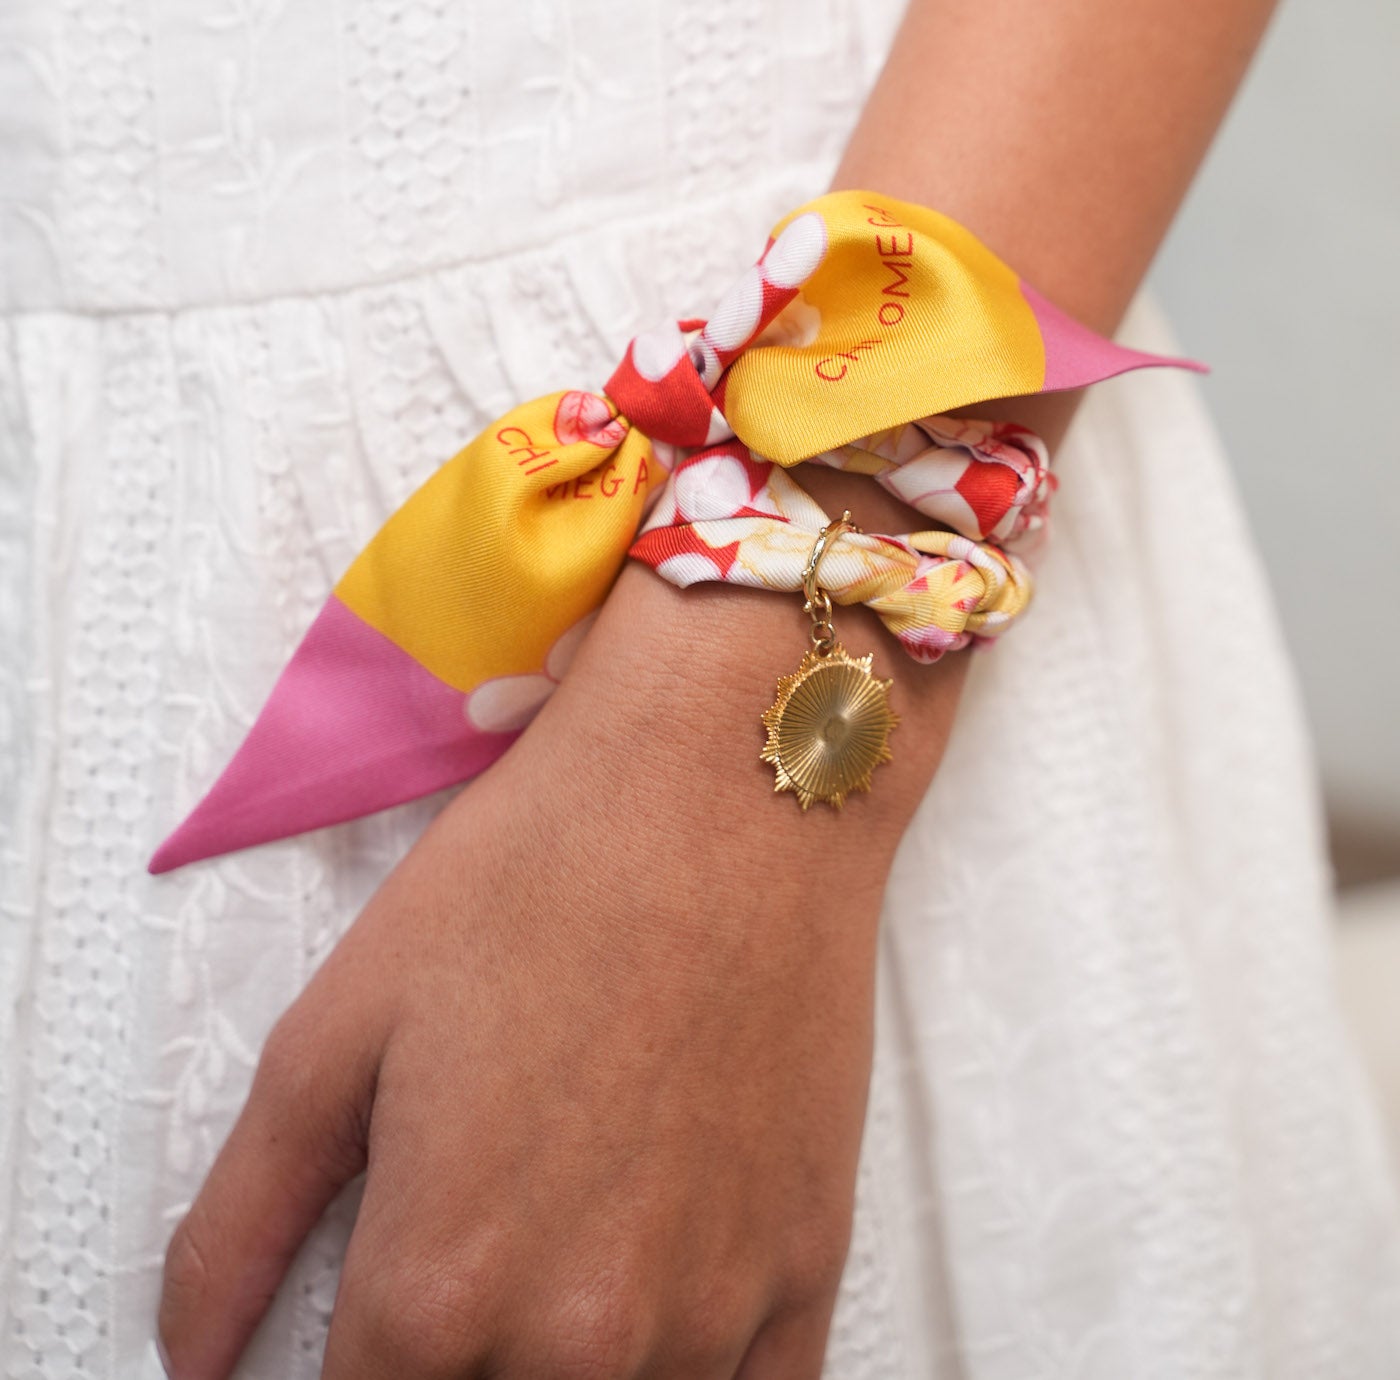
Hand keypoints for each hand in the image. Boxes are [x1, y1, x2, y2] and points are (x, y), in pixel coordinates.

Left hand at [156, 481, 963, 1378]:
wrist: (728, 784)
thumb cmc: (538, 877)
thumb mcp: (338, 1028)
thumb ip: (239, 1222)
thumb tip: (188, 1357)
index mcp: (436, 1288)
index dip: (348, 1373)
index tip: (369, 1317)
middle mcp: (574, 1344)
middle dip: (450, 1369)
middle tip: (460, 1265)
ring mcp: (703, 1319)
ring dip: (562, 1372)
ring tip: (553, 1249)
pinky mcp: (803, 1273)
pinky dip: (682, 1377)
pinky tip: (654, 1303)